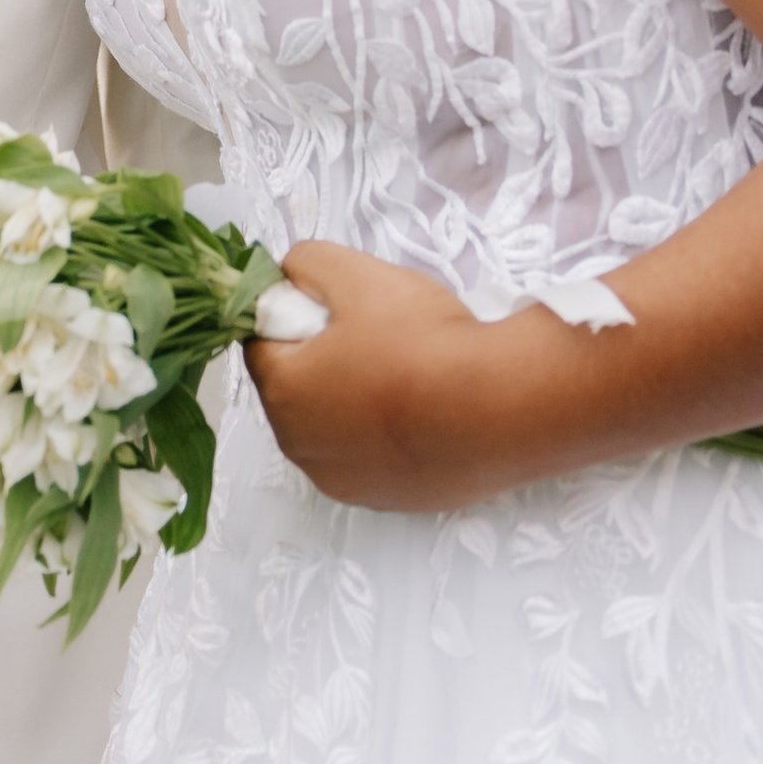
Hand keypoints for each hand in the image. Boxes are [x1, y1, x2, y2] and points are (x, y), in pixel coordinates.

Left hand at [244, 240, 492, 509]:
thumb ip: (306, 263)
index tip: (335, 306)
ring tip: (406, 372)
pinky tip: (425, 410)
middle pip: (297, 388)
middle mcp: (301, 449)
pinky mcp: (389, 500)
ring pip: (334, 426)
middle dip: (322, 360)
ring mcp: (346, 481)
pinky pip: (372, 456)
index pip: (262, 342)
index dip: (294, 315)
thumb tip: (291, 275)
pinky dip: (387, 435)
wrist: (500, 407)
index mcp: (283, 393)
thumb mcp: (355, 273)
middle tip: (376, 334)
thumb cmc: (421, 340)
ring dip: (353, 400)